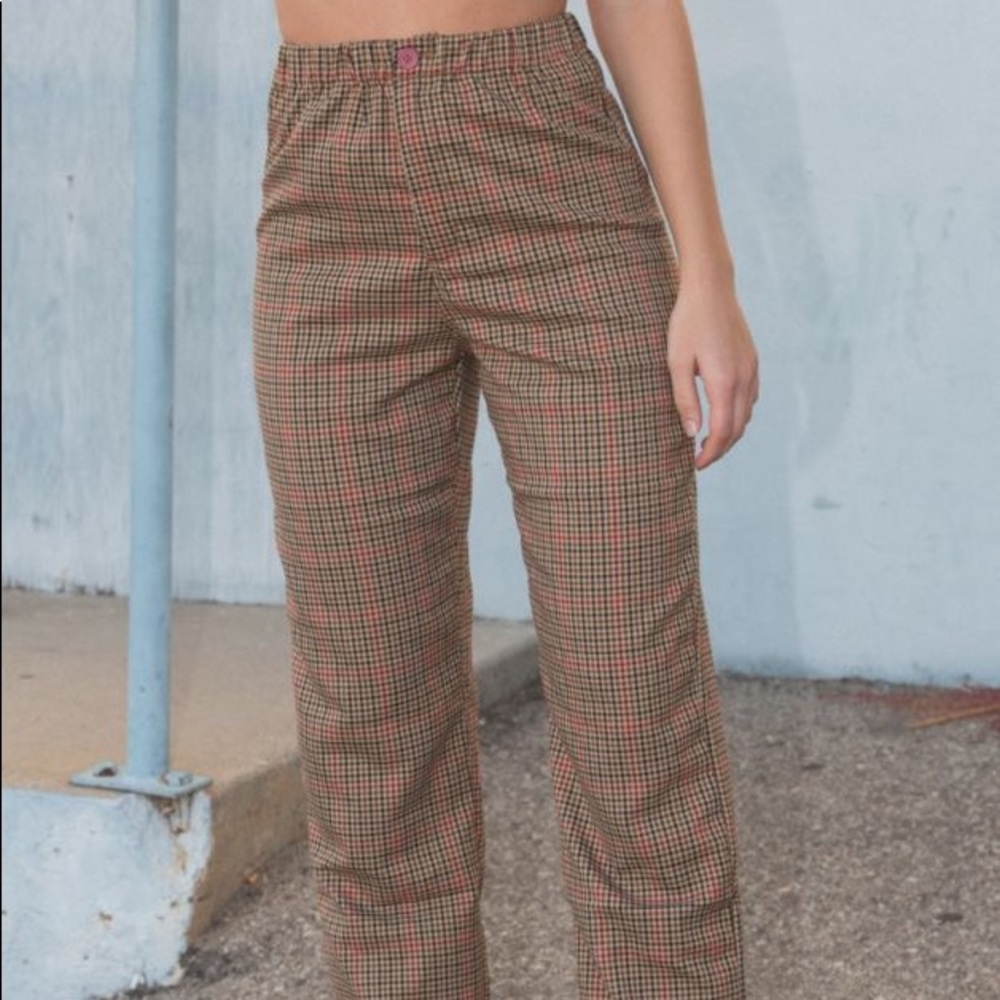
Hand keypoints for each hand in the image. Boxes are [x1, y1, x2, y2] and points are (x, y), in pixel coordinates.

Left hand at [667, 280, 758, 469]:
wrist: (710, 288)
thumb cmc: (686, 323)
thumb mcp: (676, 362)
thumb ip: (685, 400)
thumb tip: (692, 433)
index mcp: (724, 381)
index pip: (723, 431)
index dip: (711, 453)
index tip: (695, 464)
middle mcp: (744, 378)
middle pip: (738, 428)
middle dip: (721, 448)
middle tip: (700, 459)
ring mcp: (752, 369)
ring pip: (746, 414)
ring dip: (731, 433)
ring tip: (708, 440)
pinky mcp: (752, 361)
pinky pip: (750, 398)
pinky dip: (738, 414)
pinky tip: (722, 414)